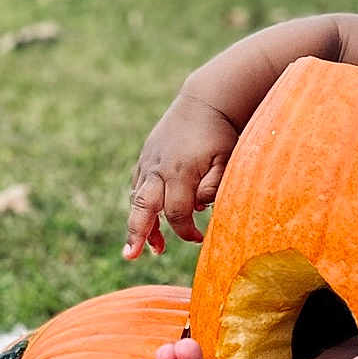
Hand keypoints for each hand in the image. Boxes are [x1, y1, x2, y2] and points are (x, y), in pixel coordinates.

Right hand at [124, 92, 239, 258]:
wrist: (205, 102)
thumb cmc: (221, 135)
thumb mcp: (227, 159)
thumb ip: (215, 184)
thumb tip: (200, 205)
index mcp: (180, 172)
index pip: (176, 212)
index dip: (186, 230)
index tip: (200, 238)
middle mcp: (158, 169)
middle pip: (143, 208)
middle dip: (137, 234)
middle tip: (131, 256)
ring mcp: (149, 163)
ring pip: (136, 199)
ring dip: (138, 223)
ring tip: (142, 247)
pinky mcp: (146, 158)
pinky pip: (137, 186)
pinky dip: (139, 204)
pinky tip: (148, 218)